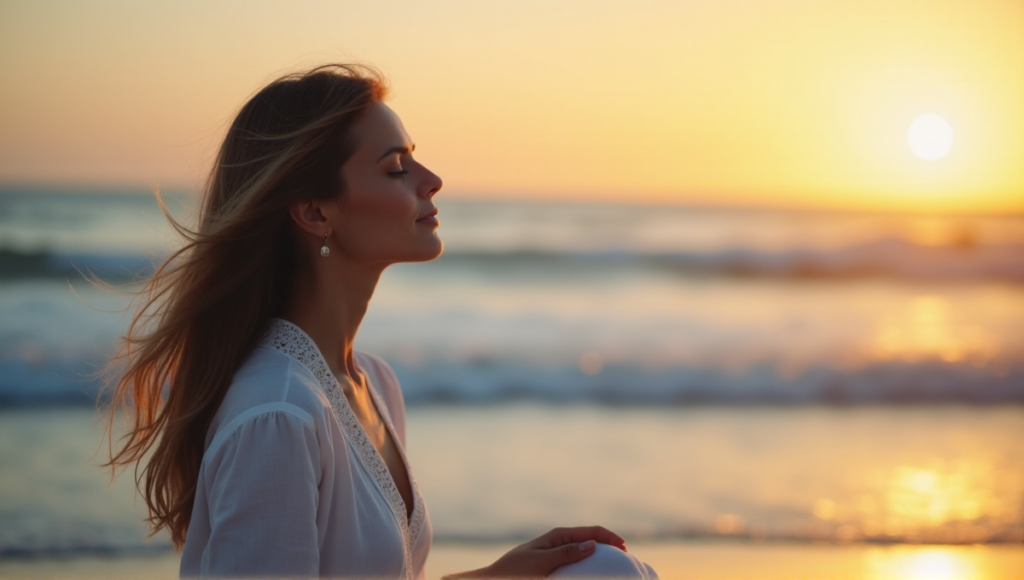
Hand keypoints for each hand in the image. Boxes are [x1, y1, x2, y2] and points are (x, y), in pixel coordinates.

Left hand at [443, 526, 626, 578]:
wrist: (496, 579)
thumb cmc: (515, 570)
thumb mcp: (541, 562)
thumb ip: (565, 553)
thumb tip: (592, 544)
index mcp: (558, 535)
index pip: (591, 531)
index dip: (610, 537)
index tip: (625, 549)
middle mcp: (560, 542)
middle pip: (592, 540)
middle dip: (609, 545)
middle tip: (626, 560)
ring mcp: (559, 553)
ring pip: (586, 551)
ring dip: (601, 557)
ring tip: (615, 568)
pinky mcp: (556, 566)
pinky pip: (577, 563)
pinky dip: (589, 566)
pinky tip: (595, 574)